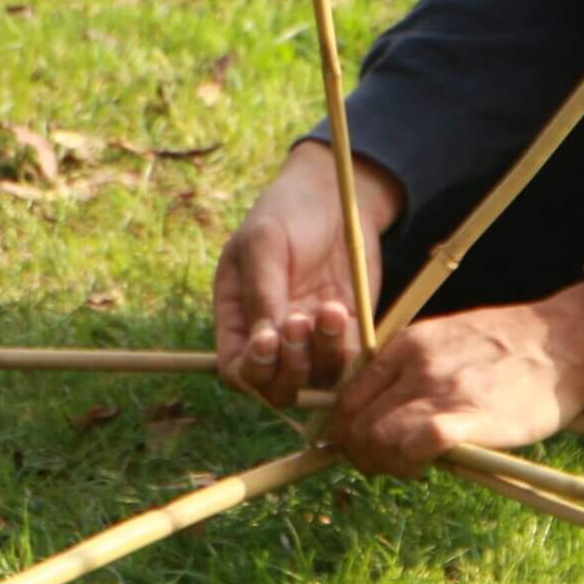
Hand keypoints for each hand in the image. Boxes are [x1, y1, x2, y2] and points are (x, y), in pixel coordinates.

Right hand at [212, 141, 401, 407]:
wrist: (336, 195)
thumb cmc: (288, 211)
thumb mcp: (265, 241)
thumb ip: (262, 290)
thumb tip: (266, 340)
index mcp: (238, 319)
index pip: (237, 370)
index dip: (251, 369)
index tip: (268, 340)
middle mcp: (273, 338)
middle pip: (275, 387)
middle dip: (288, 366)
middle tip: (299, 322)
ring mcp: (311, 340)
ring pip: (314, 381)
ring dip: (320, 357)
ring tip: (326, 310)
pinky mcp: (346, 332)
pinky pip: (347, 362)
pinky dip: (345, 347)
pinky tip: (340, 308)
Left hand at [327, 282, 583, 476]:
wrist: (564, 343)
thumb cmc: (512, 346)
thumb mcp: (449, 339)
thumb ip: (414, 369)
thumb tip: (385, 411)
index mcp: (407, 344)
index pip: (348, 395)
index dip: (347, 428)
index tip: (361, 445)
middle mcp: (414, 365)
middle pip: (356, 422)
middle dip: (359, 452)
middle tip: (383, 464)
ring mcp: (438, 391)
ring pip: (376, 438)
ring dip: (382, 463)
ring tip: (405, 467)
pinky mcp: (465, 418)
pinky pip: (414, 447)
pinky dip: (408, 463)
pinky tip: (424, 466)